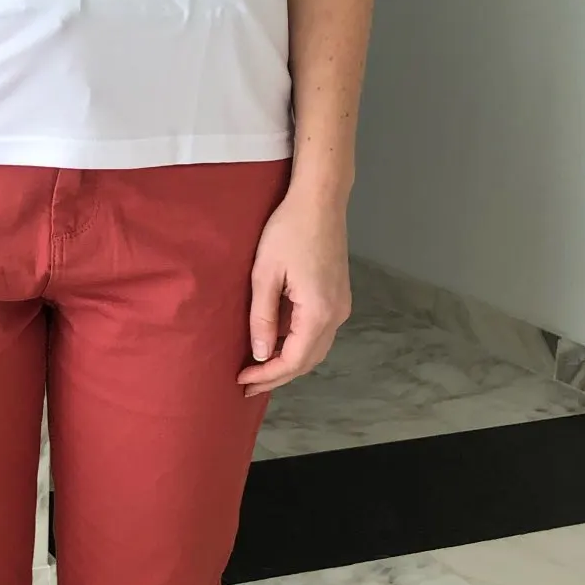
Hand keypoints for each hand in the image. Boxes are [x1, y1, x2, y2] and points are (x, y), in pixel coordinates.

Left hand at [238, 189, 351, 398]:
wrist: (320, 200)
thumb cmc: (289, 230)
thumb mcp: (265, 274)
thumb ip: (262, 317)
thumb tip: (261, 354)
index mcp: (319, 312)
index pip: (294, 360)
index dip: (268, 375)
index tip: (242, 380)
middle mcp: (337, 314)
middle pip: (308, 360)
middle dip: (278, 375)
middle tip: (247, 384)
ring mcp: (341, 305)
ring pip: (315, 348)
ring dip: (288, 361)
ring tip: (258, 367)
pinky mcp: (338, 296)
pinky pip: (318, 331)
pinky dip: (297, 343)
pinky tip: (274, 341)